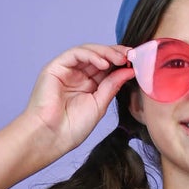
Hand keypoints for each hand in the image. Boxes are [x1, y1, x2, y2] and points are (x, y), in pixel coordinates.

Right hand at [23, 44, 134, 158]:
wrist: (51, 136)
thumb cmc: (72, 128)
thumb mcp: (99, 104)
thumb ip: (112, 86)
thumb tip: (128, 71)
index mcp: (88, 86)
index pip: (106, 68)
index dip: (120, 63)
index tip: (136, 62)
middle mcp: (77, 76)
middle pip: (99, 57)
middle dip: (116, 54)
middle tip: (131, 56)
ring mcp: (66, 70)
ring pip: (88, 52)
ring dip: (106, 53)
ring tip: (121, 59)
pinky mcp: (56, 67)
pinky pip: (76, 54)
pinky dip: (91, 55)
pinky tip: (104, 64)